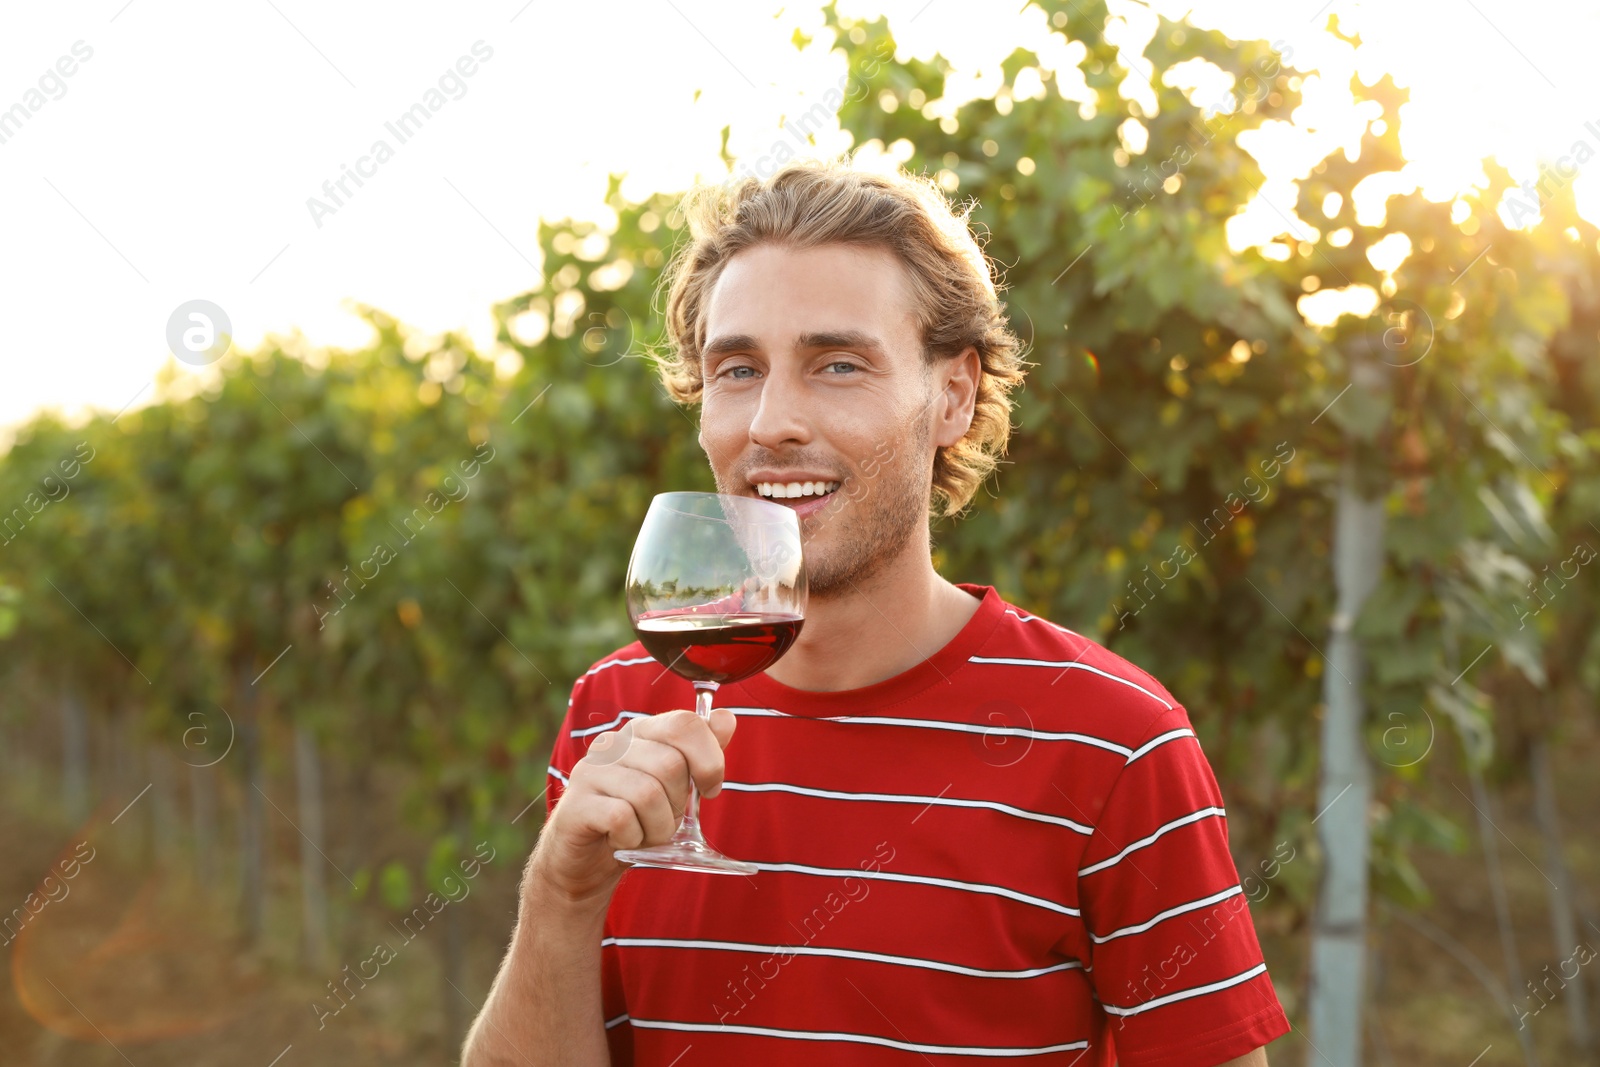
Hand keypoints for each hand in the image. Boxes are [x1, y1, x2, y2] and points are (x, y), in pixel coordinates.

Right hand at [527, 709, 737, 906]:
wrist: (586, 862)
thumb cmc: (636, 819)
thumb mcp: (675, 787)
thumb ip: (700, 753)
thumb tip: (725, 718)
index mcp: (640, 732)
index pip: (685, 724)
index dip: (709, 759)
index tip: (711, 789)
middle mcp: (612, 743)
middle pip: (671, 764)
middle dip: (677, 804)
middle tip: (662, 818)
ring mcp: (590, 772)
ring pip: (649, 794)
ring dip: (658, 828)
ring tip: (643, 833)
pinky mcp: (575, 805)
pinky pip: (623, 819)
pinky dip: (634, 839)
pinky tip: (623, 840)